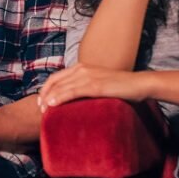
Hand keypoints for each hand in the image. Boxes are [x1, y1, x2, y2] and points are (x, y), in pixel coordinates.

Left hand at [37, 64, 151, 112]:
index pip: (56, 77)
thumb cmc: (120, 87)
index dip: (46, 89)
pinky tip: (53, 104)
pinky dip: (61, 97)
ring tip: (43, 110)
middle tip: (39, 108)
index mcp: (81, 67)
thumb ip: (85, 87)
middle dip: (44, 95)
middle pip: (55, 81)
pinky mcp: (96, 85)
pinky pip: (73, 91)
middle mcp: (82, 69)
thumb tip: (74, 100)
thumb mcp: (98, 84)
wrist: (139, 84)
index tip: (41, 101)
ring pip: (62, 87)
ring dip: (49, 98)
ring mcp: (89, 76)